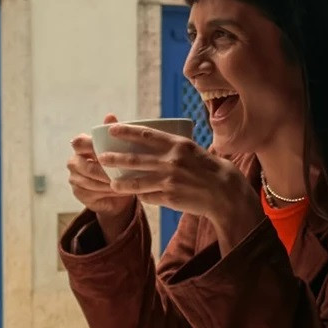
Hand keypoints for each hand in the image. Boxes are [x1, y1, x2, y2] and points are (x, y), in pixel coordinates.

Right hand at [68, 113, 135, 238]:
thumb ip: (113, 133)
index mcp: (81, 147)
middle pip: (82, 164)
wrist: (118, 191)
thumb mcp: (118, 149)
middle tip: (118, 172)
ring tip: (123, 183)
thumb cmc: (118, 166)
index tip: (105, 152)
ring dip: (106, 182)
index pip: (78, 142)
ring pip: (88, 180)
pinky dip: (105, 192)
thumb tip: (110, 115)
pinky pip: (90, 193)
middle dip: (101, 170)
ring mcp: (74, 178)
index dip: (88, 146)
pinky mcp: (78, 192)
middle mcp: (74, 162)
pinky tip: (117, 191)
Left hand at [95, 123, 262, 251]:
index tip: (112, 129)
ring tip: (111, 183)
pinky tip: (137, 195)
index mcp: (177, 145)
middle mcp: (171, 161)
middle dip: (114, 158)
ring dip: (121, 182)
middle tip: (101, 157)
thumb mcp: (191, 150)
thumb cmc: (207, 168)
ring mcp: (169, 180)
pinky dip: (142, 195)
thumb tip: (146, 142)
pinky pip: (148, 196)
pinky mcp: (169, 197)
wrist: (226, 192)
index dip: (126, 131)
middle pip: (135, 159)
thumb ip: (170, 147)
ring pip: (137, 181)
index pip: (146, 135)